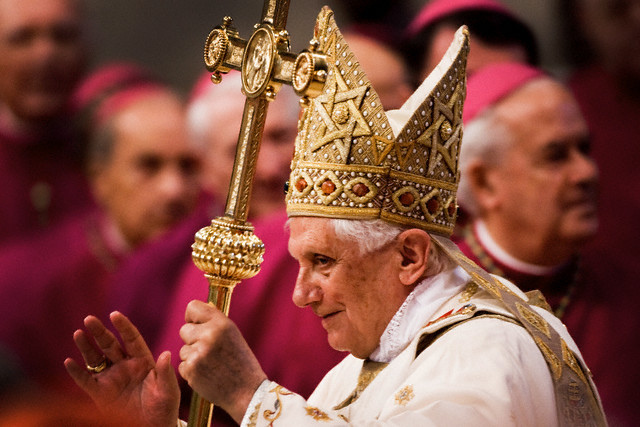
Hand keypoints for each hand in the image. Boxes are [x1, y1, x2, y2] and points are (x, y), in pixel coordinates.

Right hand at [64, 312, 179, 426]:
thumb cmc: (164, 407)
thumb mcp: (168, 391)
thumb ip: (165, 374)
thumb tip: (165, 354)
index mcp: (142, 361)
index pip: (132, 339)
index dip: (123, 326)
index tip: (114, 314)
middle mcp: (125, 366)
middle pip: (110, 345)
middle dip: (100, 332)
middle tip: (89, 318)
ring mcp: (112, 379)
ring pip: (96, 359)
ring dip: (86, 347)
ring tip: (78, 333)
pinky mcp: (101, 394)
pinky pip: (86, 381)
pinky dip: (76, 373)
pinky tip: (68, 362)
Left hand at [179, 300, 267, 422]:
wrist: (247, 391)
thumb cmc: (240, 362)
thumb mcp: (232, 335)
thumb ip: (215, 322)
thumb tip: (195, 310)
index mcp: (222, 323)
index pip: (192, 307)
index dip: (192, 317)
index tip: (196, 324)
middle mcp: (209, 334)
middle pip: (184, 329)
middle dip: (192, 340)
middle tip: (209, 350)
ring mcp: (199, 352)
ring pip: (183, 349)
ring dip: (193, 357)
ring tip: (211, 365)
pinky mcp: (191, 369)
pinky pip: (182, 365)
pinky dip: (192, 371)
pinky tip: (207, 374)